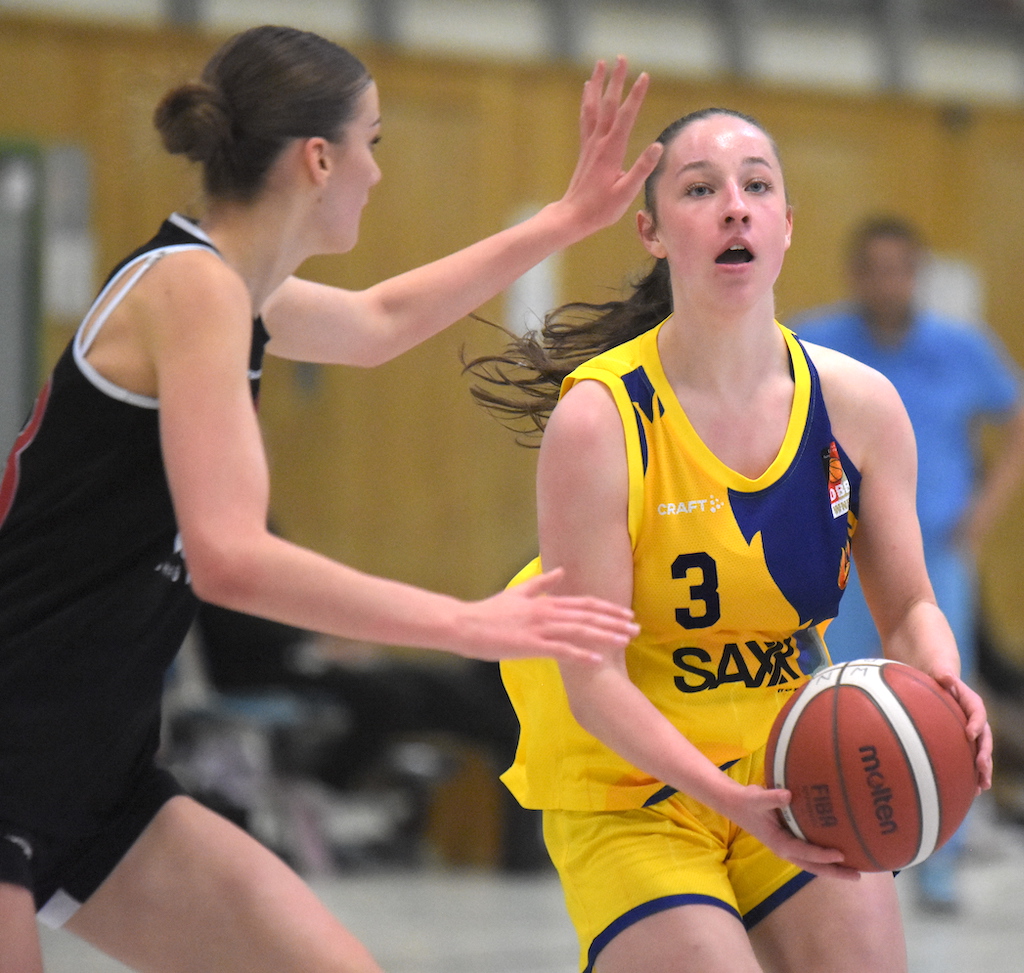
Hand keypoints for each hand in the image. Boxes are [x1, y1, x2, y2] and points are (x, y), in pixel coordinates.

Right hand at [451, 567, 638, 664]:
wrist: (464, 624)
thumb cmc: (489, 611)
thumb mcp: (517, 591)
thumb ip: (541, 582)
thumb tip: (560, 570)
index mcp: (545, 601)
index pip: (584, 603)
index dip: (607, 609)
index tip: (626, 614)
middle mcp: (546, 611)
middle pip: (588, 616)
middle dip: (614, 622)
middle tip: (637, 629)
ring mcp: (539, 628)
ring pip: (580, 631)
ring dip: (604, 636)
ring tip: (625, 641)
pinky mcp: (530, 645)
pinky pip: (561, 650)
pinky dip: (581, 655)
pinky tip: (597, 661)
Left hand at [555, 57, 663, 238]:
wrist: (573, 216)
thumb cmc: (601, 209)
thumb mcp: (625, 193)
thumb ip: (641, 169)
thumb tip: (657, 147)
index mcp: (611, 151)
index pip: (625, 117)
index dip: (635, 96)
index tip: (645, 75)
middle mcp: (599, 143)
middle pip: (608, 104)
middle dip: (616, 80)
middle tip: (621, 57)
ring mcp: (590, 144)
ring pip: (593, 107)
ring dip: (598, 83)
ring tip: (600, 63)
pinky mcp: (585, 149)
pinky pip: (586, 117)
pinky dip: (587, 100)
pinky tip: (587, 89)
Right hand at [726, 784, 859, 880]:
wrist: (736, 804)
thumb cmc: (747, 802)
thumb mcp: (756, 799)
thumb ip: (771, 798)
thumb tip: (789, 794)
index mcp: (779, 843)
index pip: (805, 852)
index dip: (822, 855)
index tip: (841, 854)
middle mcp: (786, 849)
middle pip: (814, 866)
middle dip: (835, 872)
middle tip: (858, 876)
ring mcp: (789, 846)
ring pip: (814, 863)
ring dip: (832, 867)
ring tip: (854, 869)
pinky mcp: (790, 840)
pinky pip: (811, 852)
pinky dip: (825, 856)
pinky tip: (838, 850)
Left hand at [934, 672, 993, 792]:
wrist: (939, 682)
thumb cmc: (937, 678)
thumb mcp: (939, 672)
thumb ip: (943, 674)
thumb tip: (944, 675)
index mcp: (971, 701)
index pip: (977, 711)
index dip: (976, 722)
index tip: (970, 734)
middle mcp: (975, 719)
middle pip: (984, 737)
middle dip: (984, 753)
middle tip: (981, 766)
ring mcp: (972, 732)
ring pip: (981, 752)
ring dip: (984, 769)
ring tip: (983, 785)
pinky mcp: (964, 742)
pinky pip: (971, 758)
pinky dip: (973, 774)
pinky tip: (972, 790)